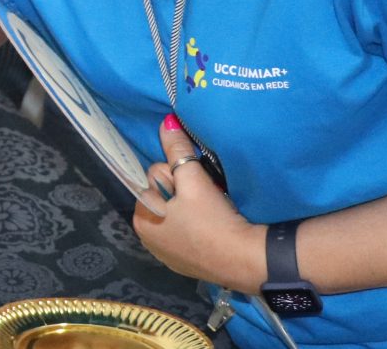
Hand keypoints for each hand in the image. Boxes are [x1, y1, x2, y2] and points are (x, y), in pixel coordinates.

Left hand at [133, 114, 266, 292]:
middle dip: (183, 191)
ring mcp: (170, 254)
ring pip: (179, 213)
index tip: (194, 186)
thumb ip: (177, 151)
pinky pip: (191, 232)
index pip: (152, 180)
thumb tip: (165, 122)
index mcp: (141, 220)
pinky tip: (215, 226)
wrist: (246, 261)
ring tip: (212, 211)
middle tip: (205, 197)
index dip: (175, 176)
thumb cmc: (211, 220)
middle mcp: (149, 239)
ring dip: (193, 207)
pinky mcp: (190, 263)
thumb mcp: (193, 180)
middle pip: (165, 197)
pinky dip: (200, 226)